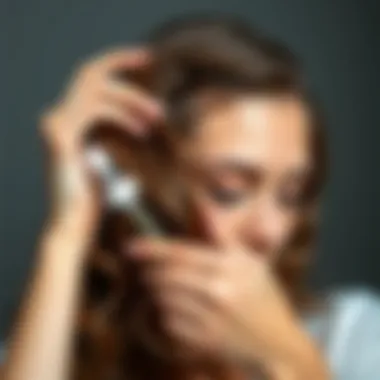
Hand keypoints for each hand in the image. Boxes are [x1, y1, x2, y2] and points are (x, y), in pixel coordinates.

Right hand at [40, 47, 162, 239]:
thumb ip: (120, 140)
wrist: (76, 226)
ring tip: (158, 115)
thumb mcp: (114, 161)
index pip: (92, 81)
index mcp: (73, 121)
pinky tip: (142, 130)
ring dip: (131, 97)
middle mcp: (60, 117)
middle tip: (154, 64)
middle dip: (123, 65)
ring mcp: (56, 124)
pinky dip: (121, 114)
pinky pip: (95, 110)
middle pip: (89, 73)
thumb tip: (147, 124)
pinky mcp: (59, 135)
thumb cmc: (97, 199)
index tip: (147, 60)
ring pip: (94, 87)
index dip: (117, 64)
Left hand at [125, 237, 303, 368]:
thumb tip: (196, 197)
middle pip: (164, 276)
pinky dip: (168, 315)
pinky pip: (169, 323)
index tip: (129, 246)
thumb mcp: (248, 260)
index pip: (180, 253)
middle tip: (149, 272)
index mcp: (230, 265)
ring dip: (158, 294)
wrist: (279, 343)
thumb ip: (218, 234)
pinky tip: (182, 312)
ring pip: (163, 299)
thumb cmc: (262, 295)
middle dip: (150, 273)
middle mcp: (220, 290)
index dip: (151, 248)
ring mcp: (213, 317)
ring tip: (168, 292)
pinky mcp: (206, 340)